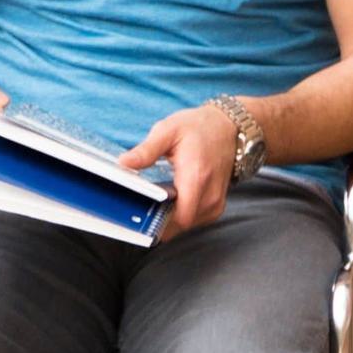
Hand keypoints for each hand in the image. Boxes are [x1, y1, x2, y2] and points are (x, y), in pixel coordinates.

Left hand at [123, 99, 245, 236]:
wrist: (228, 127)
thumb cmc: (198, 128)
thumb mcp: (168, 130)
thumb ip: (146, 150)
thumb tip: (124, 163)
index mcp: (196, 177)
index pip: (180, 217)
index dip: (158, 223)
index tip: (139, 218)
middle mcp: (210, 194)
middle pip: (181, 225)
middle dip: (158, 222)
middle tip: (138, 212)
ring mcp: (216, 202)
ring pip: (187, 226)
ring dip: (169, 221)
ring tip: (151, 207)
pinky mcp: (217, 205)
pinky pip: (196, 221)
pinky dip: (180, 217)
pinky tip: (167, 206)